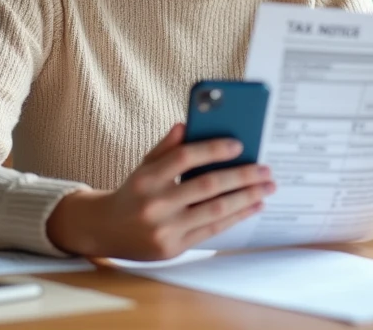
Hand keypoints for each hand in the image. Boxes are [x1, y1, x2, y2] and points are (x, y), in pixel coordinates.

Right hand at [46, 124, 275, 259]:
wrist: (106, 230)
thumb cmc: (133, 193)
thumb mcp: (143, 167)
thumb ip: (165, 147)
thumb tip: (186, 124)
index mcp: (146, 178)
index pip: (184, 158)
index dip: (213, 150)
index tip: (239, 145)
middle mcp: (155, 204)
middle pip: (207, 185)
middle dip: (241, 176)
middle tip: (265, 170)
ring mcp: (164, 228)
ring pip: (215, 209)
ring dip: (246, 198)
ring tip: (266, 188)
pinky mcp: (173, 248)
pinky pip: (212, 230)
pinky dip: (236, 217)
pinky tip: (252, 206)